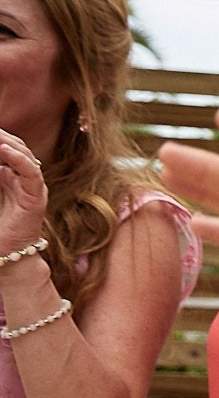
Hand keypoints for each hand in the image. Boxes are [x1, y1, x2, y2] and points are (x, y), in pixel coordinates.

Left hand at [0, 129, 48, 259]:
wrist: (5, 255)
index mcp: (6, 176)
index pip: (2, 148)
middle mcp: (20, 178)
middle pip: (13, 147)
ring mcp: (31, 187)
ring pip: (24, 156)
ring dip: (7, 142)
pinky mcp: (36, 198)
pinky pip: (32, 173)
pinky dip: (20, 160)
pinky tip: (5, 151)